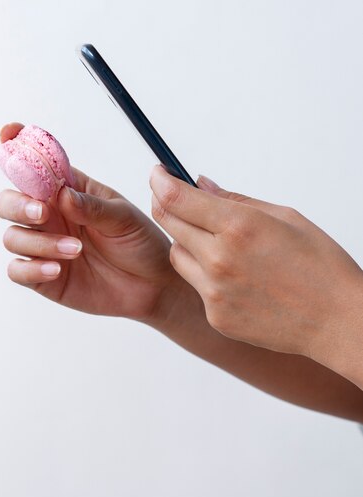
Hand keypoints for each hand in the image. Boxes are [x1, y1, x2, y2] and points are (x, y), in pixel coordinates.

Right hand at [0, 123, 188, 321]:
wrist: (153, 285)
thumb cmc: (140, 243)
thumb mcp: (124, 218)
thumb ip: (92, 206)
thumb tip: (62, 194)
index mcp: (68, 191)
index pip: (36, 165)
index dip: (17, 146)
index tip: (8, 133)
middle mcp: (51, 216)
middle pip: (8, 201)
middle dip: (18, 205)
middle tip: (44, 214)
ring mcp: (45, 246)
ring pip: (12, 237)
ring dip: (39, 243)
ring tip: (76, 249)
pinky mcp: (44, 276)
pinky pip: (18, 270)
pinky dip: (31, 269)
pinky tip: (57, 269)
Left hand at [149, 166, 362, 380]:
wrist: (337, 321)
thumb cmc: (321, 266)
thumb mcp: (284, 217)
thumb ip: (235, 200)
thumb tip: (201, 184)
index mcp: (239, 227)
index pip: (177, 198)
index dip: (160, 181)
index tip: (158, 174)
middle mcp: (220, 260)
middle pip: (168, 223)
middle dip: (165, 204)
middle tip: (171, 197)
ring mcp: (215, 292)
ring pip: (177, 254)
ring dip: (185, 240)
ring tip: (215, 241)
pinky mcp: (216, 316)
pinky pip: (195, 285)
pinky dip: (204, 273)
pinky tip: (234, 274)